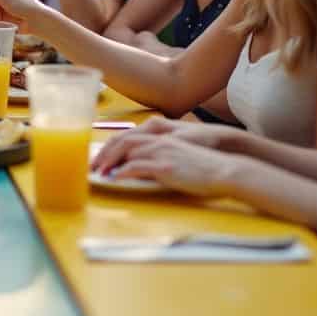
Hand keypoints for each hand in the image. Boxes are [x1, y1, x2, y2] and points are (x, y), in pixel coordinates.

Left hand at [90, 117, 230, 174]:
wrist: (223, 170)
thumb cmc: (202, 166)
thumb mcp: (179, 154)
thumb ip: (160, 155)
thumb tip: (141, 166)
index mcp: (160, 137)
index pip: (127, 136)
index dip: (110, 146)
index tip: (99, 157)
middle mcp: (158, 140)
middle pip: (122, 141)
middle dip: (104, 154)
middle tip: (92, 166)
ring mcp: (161, 152)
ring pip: (126, 152)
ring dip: (109, 163)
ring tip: (99, 173)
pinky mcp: (165, 166)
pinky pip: (137, 167)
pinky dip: (123, 172)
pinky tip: (116, 178)